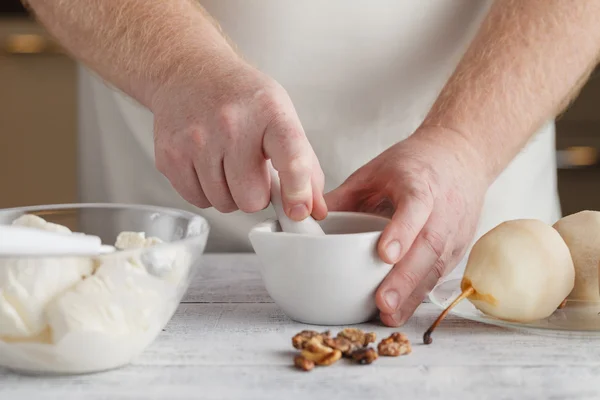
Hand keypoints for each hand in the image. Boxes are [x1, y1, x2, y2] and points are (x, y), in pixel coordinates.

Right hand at [151, 59, 326, 220]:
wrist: (189, 72)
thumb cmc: (241, 98)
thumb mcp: (281, 117)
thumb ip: (304, 165)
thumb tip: (315, 210)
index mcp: (269, 112)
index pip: (291, 158)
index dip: (298, 191)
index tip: (299, 212)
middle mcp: (231, 124)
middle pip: (252, 198)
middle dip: (256, 194)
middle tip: (252, 171)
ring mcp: (196, 140)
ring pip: (224, 204)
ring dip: (230, 193)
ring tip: (228, 163)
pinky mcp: (170, 155)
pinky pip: (198, 200)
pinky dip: (206, 191)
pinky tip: (208, 166)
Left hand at [325, 127, 488, 325]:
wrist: (461, 156)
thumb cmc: (414, 163)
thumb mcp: (375, 170)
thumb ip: (344, 196)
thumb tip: (305, 221)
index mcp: (419, 181)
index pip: (416, 205)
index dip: (403, 230)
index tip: (385, 254)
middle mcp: (443, 208)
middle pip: (428, 245)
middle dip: (405, 278)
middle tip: (382, 302)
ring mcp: (454, 230)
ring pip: (436, 266)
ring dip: (412, 294)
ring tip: (389, 315)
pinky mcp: (457, 247)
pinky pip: (439, 274)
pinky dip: (419, 294)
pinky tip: (400, 311)